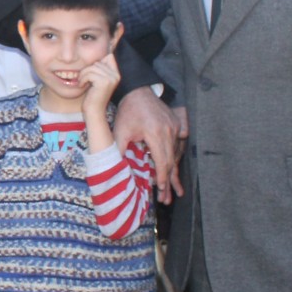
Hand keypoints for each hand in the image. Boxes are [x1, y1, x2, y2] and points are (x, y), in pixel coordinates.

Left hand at [79, 53, 120, 119]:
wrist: (94, 111)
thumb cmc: (93, 96)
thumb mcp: (97, 80)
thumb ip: (99, 69)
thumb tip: (97, 54)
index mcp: (116, 74)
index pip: (109, 56)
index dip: (98, 61)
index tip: (90, 71)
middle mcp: (116, 75)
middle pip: (98, 62)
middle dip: (87, 69)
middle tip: (84, 80)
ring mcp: (111, 78)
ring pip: (92, 67)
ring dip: (83, 75)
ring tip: (82, 83)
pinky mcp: (104, 82)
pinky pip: (89, 74)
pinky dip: (82, 79)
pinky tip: (82, 86)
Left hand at [113, 88, 181, 202]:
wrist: (139, 91)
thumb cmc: (128, 111)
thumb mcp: (120, 130)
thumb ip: (118, 149)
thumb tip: (113, 168)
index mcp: (155, 133)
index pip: (161, 160)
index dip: (161, 177)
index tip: (160, 190)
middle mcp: (169, 131)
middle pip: (171, 161)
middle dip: (169, 182)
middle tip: (167, 199)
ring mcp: (175, 128)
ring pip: (175, 155)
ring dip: (173, 173)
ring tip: (175, 191)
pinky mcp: (177, 125)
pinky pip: (177, 147)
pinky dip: (175, 160)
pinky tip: (175, 173)